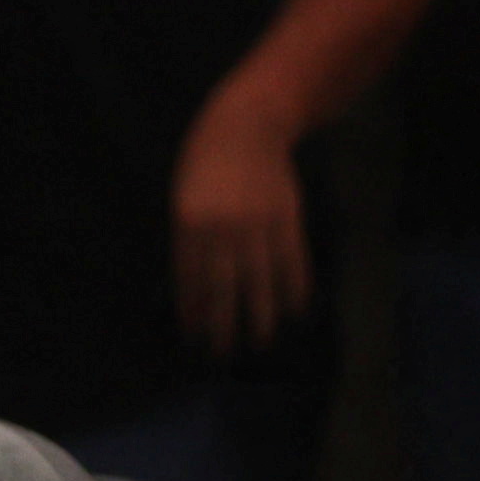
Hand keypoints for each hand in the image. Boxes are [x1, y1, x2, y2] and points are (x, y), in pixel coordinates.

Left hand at [169, 88, 310, 357]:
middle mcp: (224, 229)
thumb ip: (191, 239)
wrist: (246, 126)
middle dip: (224, 323)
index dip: (193, 310)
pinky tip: (295, 310)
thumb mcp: (184, 197)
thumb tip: (198, 285)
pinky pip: (292, 262)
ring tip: (262, 342)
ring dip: (261, 315)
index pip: (191, 279)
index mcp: (190, 223)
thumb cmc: (205, 162)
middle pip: (225, 287)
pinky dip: (294, 288)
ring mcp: (258, 225)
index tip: (195, 337)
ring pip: (261, 281)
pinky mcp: (287, 220)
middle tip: (225, 354)